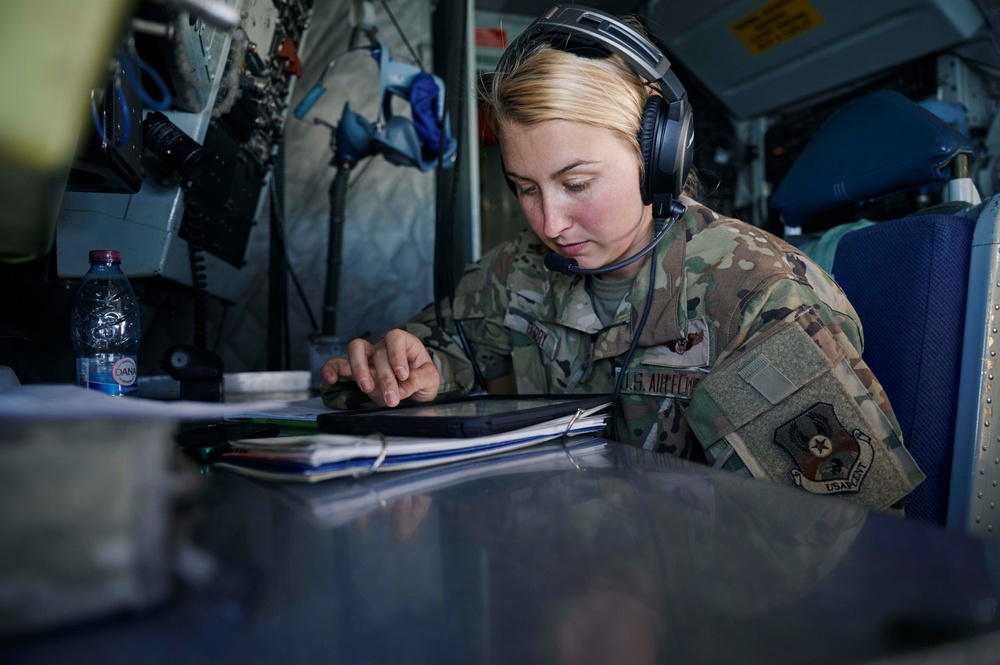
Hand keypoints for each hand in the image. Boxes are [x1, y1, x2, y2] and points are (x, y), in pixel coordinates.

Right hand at [321, 329, 439, 406]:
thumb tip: (402, 387)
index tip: (403, 375)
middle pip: (378, 352)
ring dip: (360, 369)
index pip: (395, 338)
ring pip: (356, 350)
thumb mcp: (431, 380)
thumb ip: (419, 380)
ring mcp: (369, 358)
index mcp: (405, 343)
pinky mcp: (357, 371)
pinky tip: (331, 379)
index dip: (397, 355)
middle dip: (385, 377)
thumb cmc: (423, 379)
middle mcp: (384, 347)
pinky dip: (332, 369)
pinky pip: (339, 364)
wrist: (415, 392)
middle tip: (392, 398)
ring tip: (367, 388)